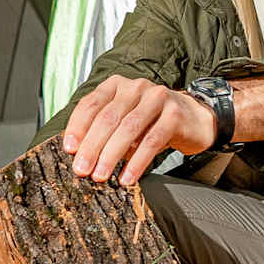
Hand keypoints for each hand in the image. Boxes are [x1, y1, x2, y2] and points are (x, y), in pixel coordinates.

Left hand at [60, 76, 219, 182]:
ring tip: (100, 176)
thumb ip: (104, 129)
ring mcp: (157, 98)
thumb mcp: (125, 120)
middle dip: (92, 146)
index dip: (77, 127)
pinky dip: (137, 162)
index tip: (69, 149)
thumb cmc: (152, 122)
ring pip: (128, 129)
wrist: (195, 119)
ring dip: (111, 155)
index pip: (91, 104)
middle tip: (81, 170)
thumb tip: (78, 155)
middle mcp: (136, 87)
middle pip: (108, 117)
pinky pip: (151, 141)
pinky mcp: (174, 115)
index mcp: (117, 85)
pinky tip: (127, 177)